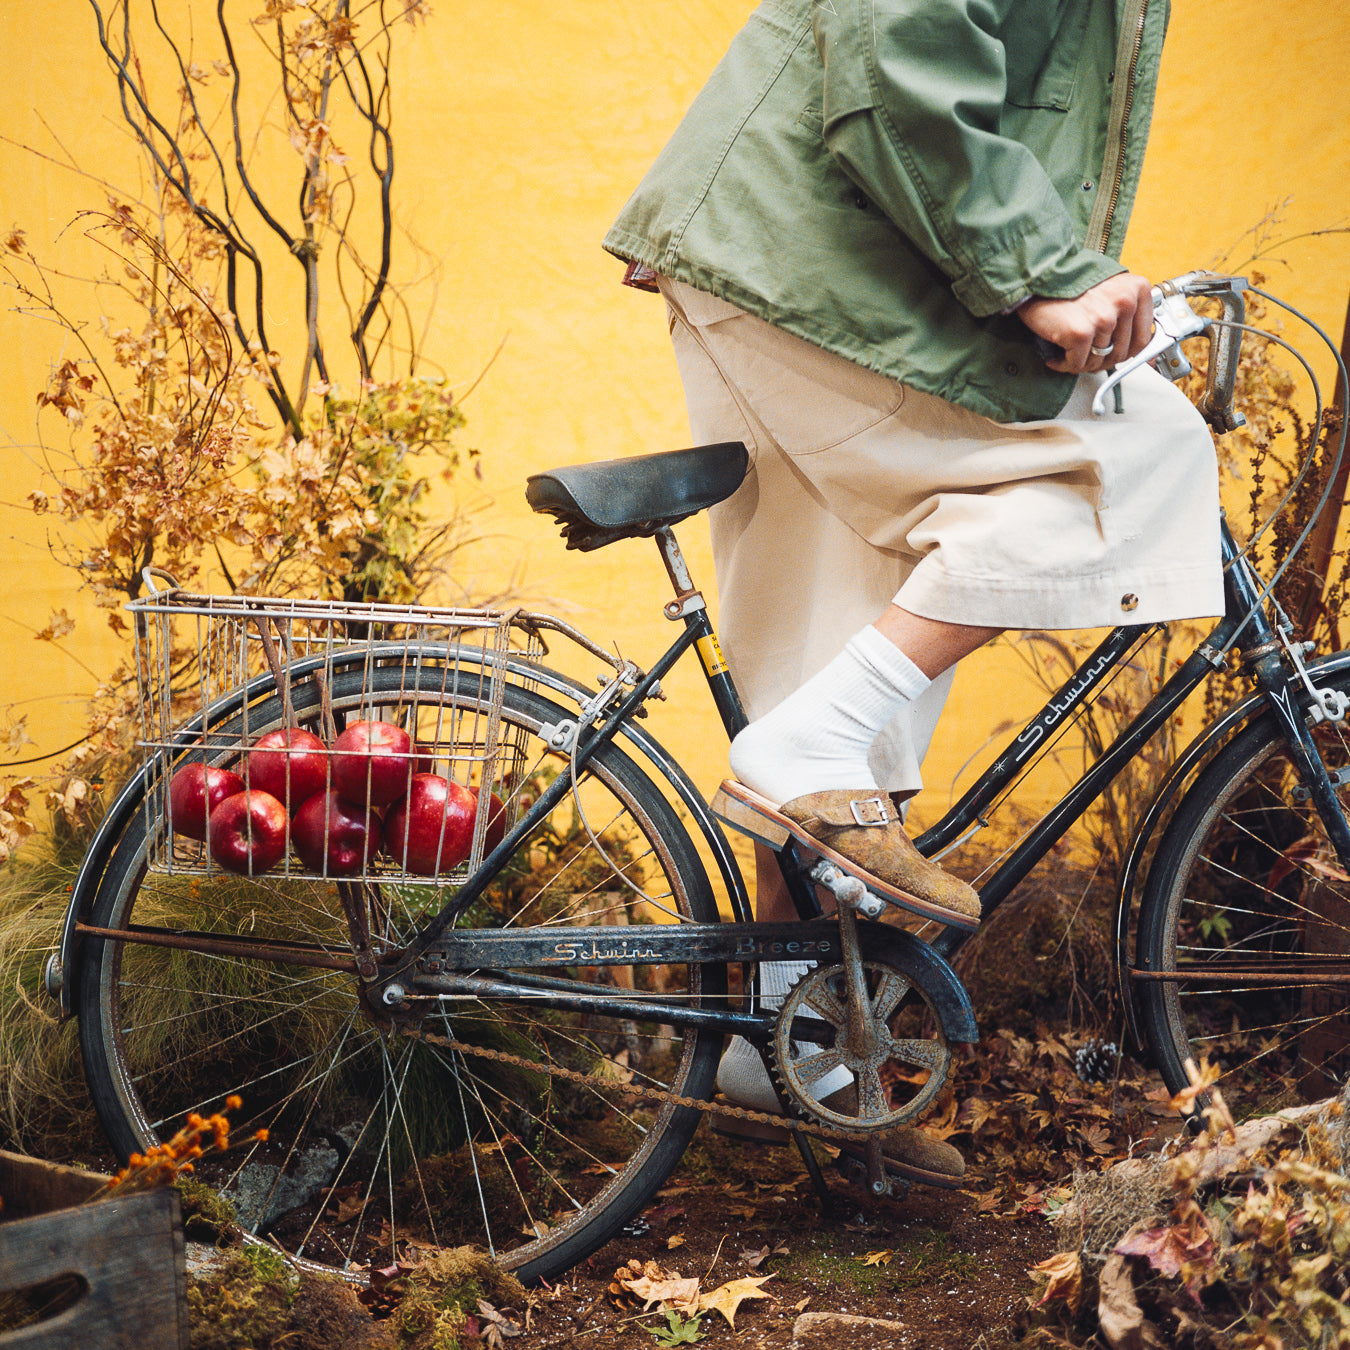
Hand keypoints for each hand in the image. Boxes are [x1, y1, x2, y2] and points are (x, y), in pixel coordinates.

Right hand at [1020, 272, 1153, 374]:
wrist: (1040, 278)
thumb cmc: (1071, 285)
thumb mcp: (1110, 292)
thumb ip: (1128, 316)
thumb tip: (1148, 354)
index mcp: (1136, 290)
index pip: (1143, 337)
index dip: (1129, 353)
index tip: (1119, 358)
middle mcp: (1124, 302)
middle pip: (1120, 353)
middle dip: (1101, 360)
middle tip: (1086, 356)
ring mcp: (1104, 318)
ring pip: (1098, 361)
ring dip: (1081, 363)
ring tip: (1069, 353)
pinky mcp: (1081, 333)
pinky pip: (1078, 364)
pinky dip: (1065, 365)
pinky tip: (1058, 357)